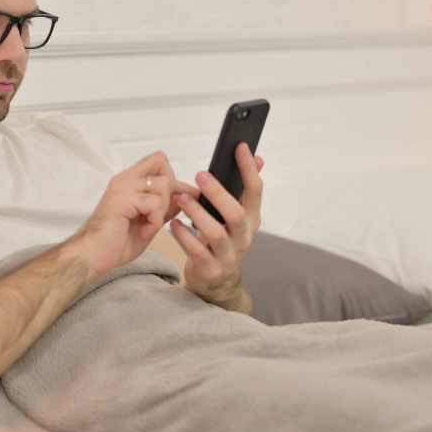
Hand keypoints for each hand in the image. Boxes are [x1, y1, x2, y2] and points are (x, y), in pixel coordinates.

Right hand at [74, 151, 200, 280]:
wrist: (91, 256)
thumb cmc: (113, 242)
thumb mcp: (148, 222)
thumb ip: (164, 208)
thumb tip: (185, 197)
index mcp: (129, 182)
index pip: (159, 162)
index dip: (174, 180)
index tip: (177, 202)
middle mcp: (125, 179)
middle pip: (164, 169)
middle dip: (170, 196)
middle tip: (157, 217)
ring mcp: (123, 187)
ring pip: (163, 186)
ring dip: (162, 211)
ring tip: (147, 227)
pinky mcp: (122, 199)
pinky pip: (155, 204)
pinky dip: (155, 222)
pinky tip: (143, 232)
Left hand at [170, 143, 263, 307]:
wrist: (218, 283)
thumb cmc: (224, 242)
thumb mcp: (238, 217)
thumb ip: (244, 190)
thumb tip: (258, 158)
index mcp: (251, 220)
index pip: (255, 192)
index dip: (249, 170)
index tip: (241, 148)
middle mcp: (243, 237)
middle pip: (236, 215)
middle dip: (219, 194)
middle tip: (201, 176)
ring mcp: (228, 255)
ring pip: (215, 234)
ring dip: (197, 214)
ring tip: (181, 199)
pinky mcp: (211, 269)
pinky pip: (197, 251)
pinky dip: (184, 236)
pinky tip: (173, 223)